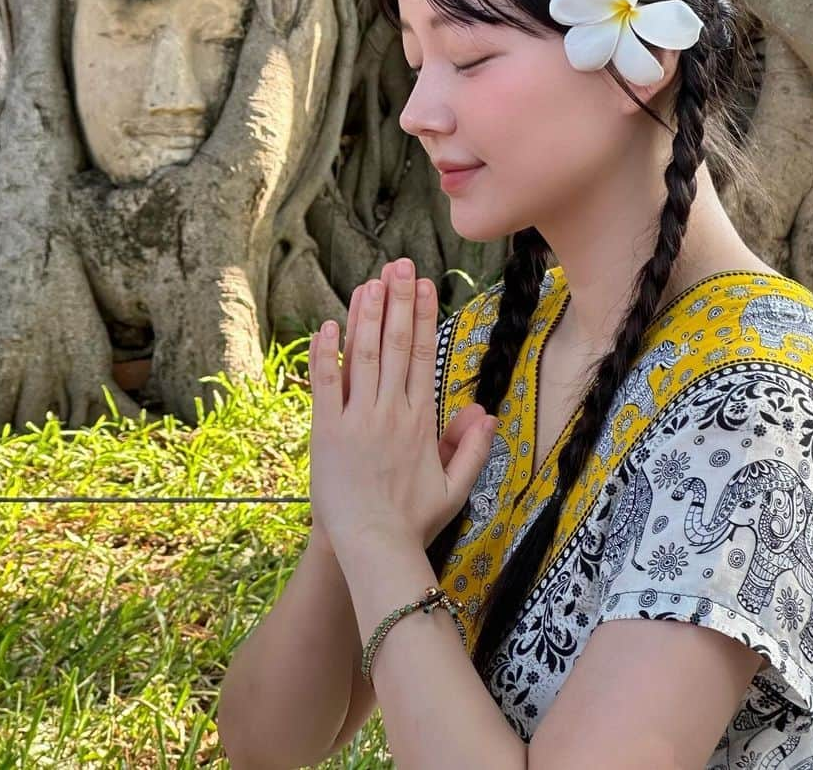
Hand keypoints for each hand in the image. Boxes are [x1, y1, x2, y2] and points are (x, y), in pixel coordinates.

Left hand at [307, 257, 497, 561]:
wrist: (373, 548)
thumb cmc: (413, 522)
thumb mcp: (454, 488)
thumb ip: (472, 448)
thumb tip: (488, 412)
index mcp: (421, 421)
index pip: (423, 355)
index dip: (423, 316)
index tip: (424, 285)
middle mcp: (390, 412)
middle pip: (395, 344)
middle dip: (397, 300)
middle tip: (399, 265)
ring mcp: (357, 419)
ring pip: (362, 356)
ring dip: (366, 315)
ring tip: (371, 281)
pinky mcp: (327, 432)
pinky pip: (325, 384)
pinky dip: (325, 354)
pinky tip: (329, 325)